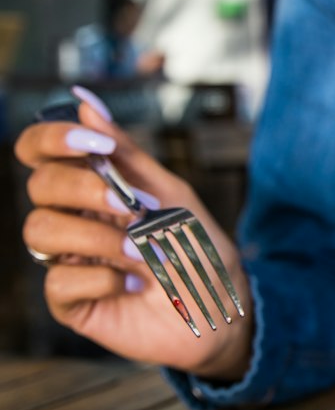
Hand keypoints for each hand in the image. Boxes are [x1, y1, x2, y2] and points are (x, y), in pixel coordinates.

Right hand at [15, 89, 251, 380]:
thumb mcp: (170, 192)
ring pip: (41, 230)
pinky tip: (134, 282)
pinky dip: (102, 277)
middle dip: (83, 188)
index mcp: (90, 186)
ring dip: (97, 236)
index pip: (40, 151)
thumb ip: (125, 153)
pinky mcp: (72, 302)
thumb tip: (83, 100)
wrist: (222, 309)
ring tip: (142, 250)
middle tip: (132, 205)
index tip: (94, 142)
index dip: (52, 138)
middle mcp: (73, 219)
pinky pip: (57, 282)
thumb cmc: (197, 248)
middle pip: (38, 185)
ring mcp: (69, 260)